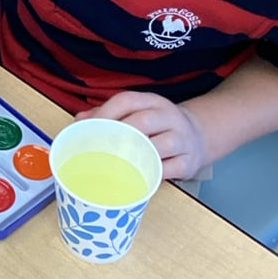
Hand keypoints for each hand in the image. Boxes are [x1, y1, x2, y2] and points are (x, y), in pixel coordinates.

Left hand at [77, 91, 208, 180]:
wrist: (198, 135)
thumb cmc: (157, 125)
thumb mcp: (137, 112)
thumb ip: (107, 115)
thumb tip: (79, 122)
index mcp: (152, 101)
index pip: (127, 101)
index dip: (106, 113)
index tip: (88, 128)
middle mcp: (169, 116)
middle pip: (144, 122)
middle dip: (119, 135)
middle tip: (99, 148)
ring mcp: (182, 139)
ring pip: (159, 146)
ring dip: (136, 155)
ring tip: (115, 164)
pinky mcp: (189, 162)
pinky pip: (171, 169)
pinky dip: (154, 174)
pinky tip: (138, 177)